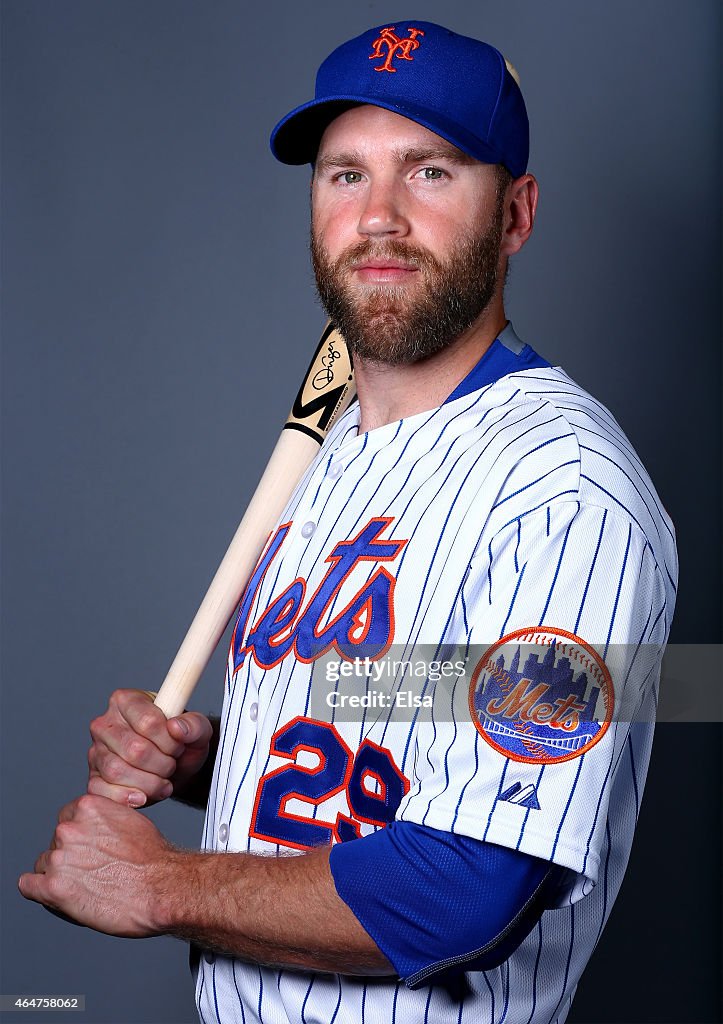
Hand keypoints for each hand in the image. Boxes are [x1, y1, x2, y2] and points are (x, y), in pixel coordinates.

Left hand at [18, 794, 178, 935]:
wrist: (163, 889)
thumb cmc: (154, 859)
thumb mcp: (132, 819)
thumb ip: (106, 817)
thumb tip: (98, 824)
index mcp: (87, 807)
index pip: (67, 820)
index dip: (80, 839)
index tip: (91, 850)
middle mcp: (68, 828)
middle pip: (55, 843)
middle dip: (70, 857)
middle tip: (94, 872)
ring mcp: (59, 858)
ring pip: (44, 865)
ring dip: (60, 876)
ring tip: (87, 888)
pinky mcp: (53, 888)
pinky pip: (28, 885)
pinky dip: (40, 891)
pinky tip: (61, 896)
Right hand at [88, 689, 212, 806]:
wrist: (175, 769)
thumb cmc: (181, 742)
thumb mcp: (198, 730)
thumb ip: (193, 724)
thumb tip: (177, 727)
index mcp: (126, 700)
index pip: (148, 722)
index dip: (169, 741)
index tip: (178, 745)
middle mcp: (105, 723)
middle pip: (134, 749)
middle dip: (162, 763)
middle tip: (171, 764)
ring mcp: (96, 751)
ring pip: (118, 772)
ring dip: (149, 782)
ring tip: (162, 780)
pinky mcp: (93, 778)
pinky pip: (104, 792)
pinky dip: (128, 798)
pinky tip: (144, 796)